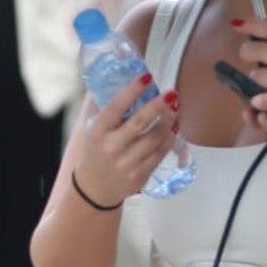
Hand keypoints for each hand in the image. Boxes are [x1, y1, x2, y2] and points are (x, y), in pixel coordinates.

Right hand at [74, 75, 179, 207]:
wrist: (94, 189)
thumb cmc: (94, 152)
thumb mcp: (90, 128)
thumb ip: (101, 105)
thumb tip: (114, 77)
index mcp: (98, 132)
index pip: (116, 107)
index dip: (132, 91)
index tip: (146, 77)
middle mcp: (111, 147)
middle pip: (139, 123)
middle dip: (158, 106)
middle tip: (171, 94)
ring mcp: (126, 164)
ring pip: (154, 139)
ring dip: (168, 122)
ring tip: (175, 109)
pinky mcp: (140, 176)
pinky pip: (159, 154)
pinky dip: (169, 140)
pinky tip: (173, 128)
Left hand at [232, 18, 266, 99]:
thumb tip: (248, 32)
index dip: (253, 25)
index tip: (236, 24)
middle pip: (258, 49)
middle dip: (247, 53)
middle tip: (249, 59)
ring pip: (255, 74)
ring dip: (256, 81)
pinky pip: (255, 97)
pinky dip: (254, 101)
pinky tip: (264, 104)